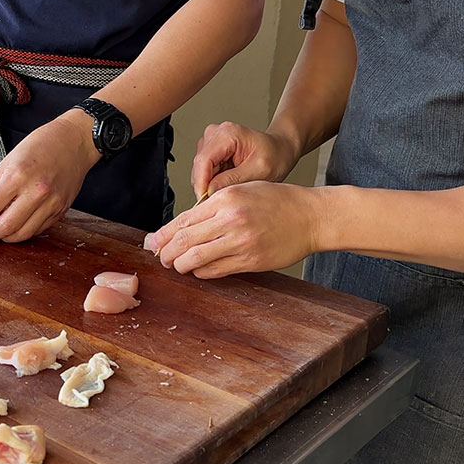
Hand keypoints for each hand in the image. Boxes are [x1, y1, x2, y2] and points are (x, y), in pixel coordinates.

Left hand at [0, 111, 99, 242]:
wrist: (73, 142)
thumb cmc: (40, 146)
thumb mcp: (9, 161)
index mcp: (18, 176)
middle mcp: (36, 192)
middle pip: (6, 227)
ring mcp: (51, 203)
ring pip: (22, 234)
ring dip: (5, 237)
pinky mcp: (60, 210)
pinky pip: (37, 230)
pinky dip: (23, 231)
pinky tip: (16, 225)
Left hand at [150, 181, 326, 278]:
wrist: (310, 216)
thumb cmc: (276, 201)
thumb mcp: (241, 191)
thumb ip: (211, 207)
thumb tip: (180, 225)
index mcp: (224, 199)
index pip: (181, 221)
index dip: (162, 235)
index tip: (153, 243)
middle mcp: (230, 220)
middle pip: (182, 242)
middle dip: (166, 254)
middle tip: (162, 258)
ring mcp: (240, 243)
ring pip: (194, 260)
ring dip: (181, 265)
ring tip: (179, 265)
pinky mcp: (250, 262)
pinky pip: (215, 271)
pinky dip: (201, 272)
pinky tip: (200, 268)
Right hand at [191, 121, 299, 199]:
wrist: (281, 149)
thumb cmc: (275, 156)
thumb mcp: (259, 171)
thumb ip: (233, 180)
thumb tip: (210, 191)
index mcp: (227, 133)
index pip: (203, 161)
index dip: (202, 184)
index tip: (206, 201)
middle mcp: (215, 133)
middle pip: (199, 167)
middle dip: (208, 185)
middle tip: (228, 196)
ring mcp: (211, 141)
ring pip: (200, 171)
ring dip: (213, 183)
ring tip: (235, 183)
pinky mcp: (211, 150)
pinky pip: (205, 171)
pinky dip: (215, 180)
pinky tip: (231, 179)